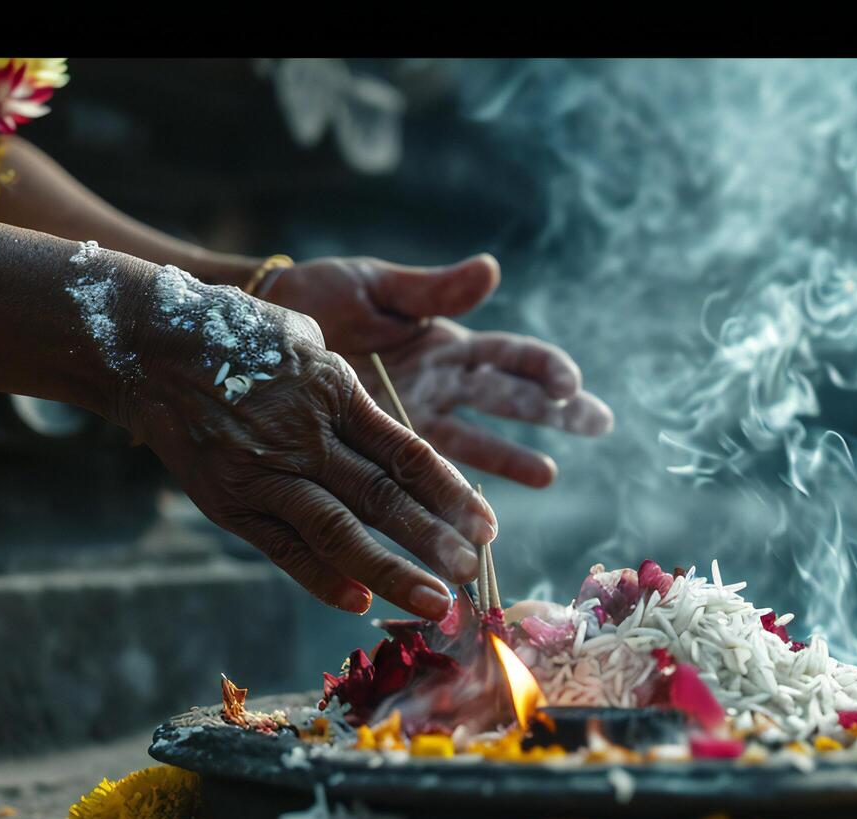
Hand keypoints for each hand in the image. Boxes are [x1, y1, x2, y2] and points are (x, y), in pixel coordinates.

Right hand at [113, 262, 495, 620]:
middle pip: (383, 497)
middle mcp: (304, 436)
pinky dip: (321, 577)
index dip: (451, 492)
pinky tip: (358, 602)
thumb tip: (387, 430)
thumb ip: (350, 389)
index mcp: (334, 391)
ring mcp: (265, 473)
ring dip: (392, 571)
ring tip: (435, 603)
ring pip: (339, 531)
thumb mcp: (307, 337)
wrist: (149, 346)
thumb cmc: (237, 334)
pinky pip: (283, 547)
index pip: (407, 453)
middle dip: (433, 539)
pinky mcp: (230, 502)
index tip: (487, 524)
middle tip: (473, 572)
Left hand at [265, 254, 613, 487]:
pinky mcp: (384, 448)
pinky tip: (476, 511)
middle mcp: (438, 382)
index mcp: (442, 339)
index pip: (507, 355)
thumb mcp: (375, 288)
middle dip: (557, 410)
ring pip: (478, 440)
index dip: (541, 367)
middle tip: (600, 423)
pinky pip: (427, 474)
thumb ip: (432, 289)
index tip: (568, 383)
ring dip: (513, 457)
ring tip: (548, 475)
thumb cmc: (319, 297)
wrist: (256, 333)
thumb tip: (491, 269)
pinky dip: (454, 492)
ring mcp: (415, 417)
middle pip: (509, 398)